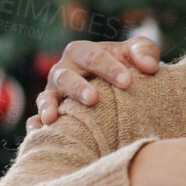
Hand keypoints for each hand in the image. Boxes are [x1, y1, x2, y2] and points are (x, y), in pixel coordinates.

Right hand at [30, 35, 163, 131]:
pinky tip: (39, 134)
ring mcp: (53, 94)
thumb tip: (149, 66)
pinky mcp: (49, 114)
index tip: (127, 82)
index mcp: (82, 52)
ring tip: (53, 118)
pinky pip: (36, 120)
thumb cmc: (125, 68)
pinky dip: (36, 126)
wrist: (118, 89)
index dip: (109, 68)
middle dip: (78, 87)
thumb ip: (145, 51)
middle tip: (93, 99)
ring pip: (47, 97)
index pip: (93, 57)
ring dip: (49, 106)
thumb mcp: (136, 54)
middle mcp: (63, 71)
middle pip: (66, 76)